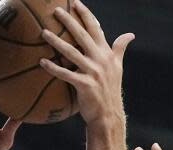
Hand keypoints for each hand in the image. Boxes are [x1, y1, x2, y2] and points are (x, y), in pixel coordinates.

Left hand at [39, 0, 134, 126]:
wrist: (109, 114)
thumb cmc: (110, 90)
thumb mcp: (118, 67)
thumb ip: (120, 48)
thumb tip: (130, 35)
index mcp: (107, 53)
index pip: (95, 29)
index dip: (85, 14)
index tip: (75, 2)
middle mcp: (100, 60)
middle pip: (82, 35)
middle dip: (69, 21)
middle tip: (56, 11)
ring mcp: (93, 72)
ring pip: (71, 52)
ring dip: (56, 41)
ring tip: (43, 32)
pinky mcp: (84, 85)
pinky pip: (66, 74)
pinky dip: (53, 68)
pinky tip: (42, 62)